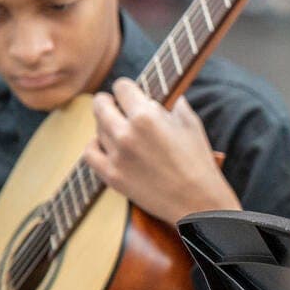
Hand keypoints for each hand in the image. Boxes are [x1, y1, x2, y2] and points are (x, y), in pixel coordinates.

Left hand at [86, 79, 239, 224]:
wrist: (198, 203)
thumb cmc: (199, 163)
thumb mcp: (192, 125)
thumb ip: (175, 104)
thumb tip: (168, 96)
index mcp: (146, 116)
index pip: (122, 87)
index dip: (128, 89)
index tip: (132, 94)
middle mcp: (126, 133)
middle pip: (100, 104)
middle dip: (110, 101)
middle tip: (117, 106)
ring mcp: (116, 156)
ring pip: (97, 127)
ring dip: (107, 124)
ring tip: (121, 130)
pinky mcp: (112, 176)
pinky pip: (89, 153)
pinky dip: (95, 146)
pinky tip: (107, 146)